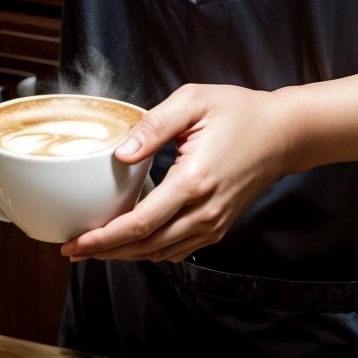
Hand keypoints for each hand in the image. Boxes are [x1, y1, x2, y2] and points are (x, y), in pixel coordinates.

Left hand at [61, 84, 296, 264]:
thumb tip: (120, 153)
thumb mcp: (193, 102)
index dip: (104, 238)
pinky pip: (178, 249)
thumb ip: (154, 125)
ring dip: (126, 254)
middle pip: (146, 246)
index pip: (140, 223)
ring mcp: (214, 223)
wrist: (284, 133)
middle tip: (73, 249)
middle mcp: (204, 210)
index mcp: (194, 180)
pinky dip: (151, 251)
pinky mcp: (219, 226)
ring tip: (95, 247)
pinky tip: (133, 241)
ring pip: (161, 253)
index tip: (76, 242)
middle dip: (105, 252)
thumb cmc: (240, 112)